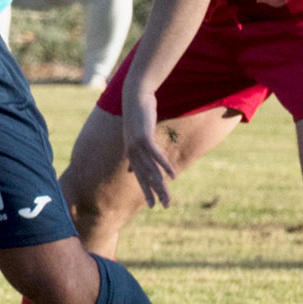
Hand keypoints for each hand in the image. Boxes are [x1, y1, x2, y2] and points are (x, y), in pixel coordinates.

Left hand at [122, 86, 176, 209]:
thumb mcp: (137, 135)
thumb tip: (130, 167)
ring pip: (151, 169)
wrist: (135, 97)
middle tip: (164, 206)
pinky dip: (164, 165)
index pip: (140, 176)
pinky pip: (156, 155)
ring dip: (161, 184)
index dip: (146, 191)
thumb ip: (136, 151)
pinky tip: (172, 175)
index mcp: (132, 153)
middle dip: (155, 193)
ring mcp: (136, 145)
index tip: (152, 205)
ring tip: (168, 196)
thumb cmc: (138, 115)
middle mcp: (132, 152)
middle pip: (146, 177)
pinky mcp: (143, 137)